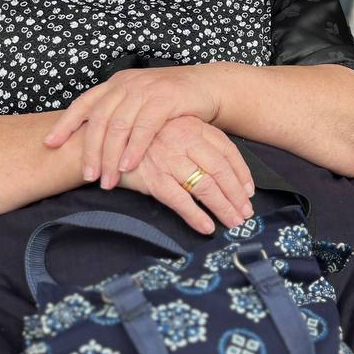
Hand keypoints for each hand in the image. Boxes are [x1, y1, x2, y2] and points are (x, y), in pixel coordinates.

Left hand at [44, 65, 224, 188]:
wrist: (206, 86)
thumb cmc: (171, 101)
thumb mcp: (138, 102)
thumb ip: (117, 115)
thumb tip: (91, 142)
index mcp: (115, 85)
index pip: (83, 103)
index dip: (65, 123)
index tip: (50, 144)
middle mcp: (126, 84)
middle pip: (99, 120)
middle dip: (91, 151)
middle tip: (88, 176)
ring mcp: (145, 90)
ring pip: (119, 126)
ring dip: (111, 156)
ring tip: (108, 180)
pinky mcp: (165, 99)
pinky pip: (144, 128)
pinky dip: (134, 149)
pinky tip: (129, 166)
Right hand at [118, 116, 254, 233]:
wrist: (104, 140)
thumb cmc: (144, 139)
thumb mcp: (175, 130)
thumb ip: (198, 144)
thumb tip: (228, 174)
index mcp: (193, 126)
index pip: (228, 150)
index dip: (242, 173)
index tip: (249, 191)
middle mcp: (184, 140)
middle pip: (220, 170)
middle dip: (236, 195)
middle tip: (246, 213)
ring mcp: (169, 159)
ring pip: (205, 186)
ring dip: (223, 207)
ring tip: (233, 222)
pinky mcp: (153, 177)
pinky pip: (180, 200)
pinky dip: (195, 216)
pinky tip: (207, 227)